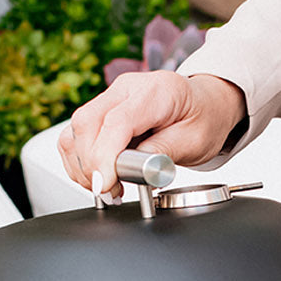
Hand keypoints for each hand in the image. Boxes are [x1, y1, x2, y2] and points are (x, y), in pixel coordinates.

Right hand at [57, 71, 246, 197]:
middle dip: (91, 166)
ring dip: (82, 166)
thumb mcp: (194, 142)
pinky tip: (99, 176)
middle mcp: (127, 88)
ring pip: (75, 130)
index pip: (117, 122)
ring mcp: (110, 97)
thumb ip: (162, 154)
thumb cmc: (203, 119)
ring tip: (107, 187)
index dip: (105, 157)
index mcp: (156, 91)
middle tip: (110, 192)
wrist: (205, 106)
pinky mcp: (101, 111)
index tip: (104, 185)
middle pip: (87, 123)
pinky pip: (75, 135)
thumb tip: (132, 170)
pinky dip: (80, 161)